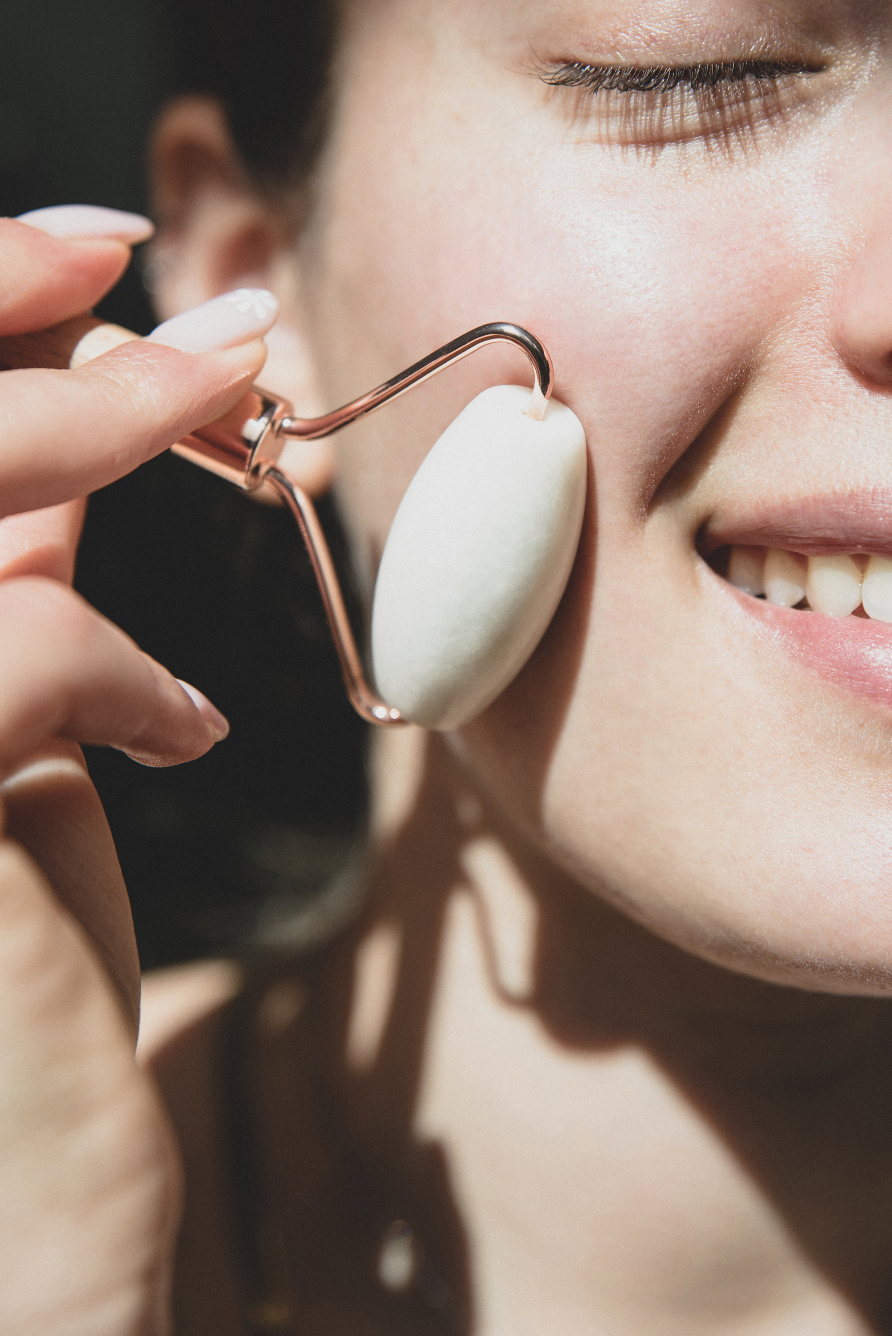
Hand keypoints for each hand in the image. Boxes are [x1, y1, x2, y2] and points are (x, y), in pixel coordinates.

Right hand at [0, 205, 273, 1333]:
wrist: (22, 1200)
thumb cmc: (23, 972)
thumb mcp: (23, 744)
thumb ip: (22, 597)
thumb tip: (79, 462)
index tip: (101, 248)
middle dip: (64, 352)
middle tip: (223, 328)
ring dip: (99, 451)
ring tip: (223, 459)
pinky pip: (1, 666)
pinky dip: (110, 669)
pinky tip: (182, 733)